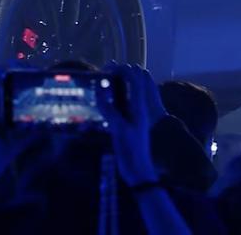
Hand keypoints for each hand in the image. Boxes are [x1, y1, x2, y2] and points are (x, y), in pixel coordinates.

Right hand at [105, 64, 161, 185]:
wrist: (138, 171)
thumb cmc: (132, 150)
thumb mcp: (120, 130)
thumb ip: (110, 110)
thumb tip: (100, 91)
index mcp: (140, 107)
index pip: (135, 80)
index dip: (123, 70)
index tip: (108, 68)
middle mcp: (138, 109)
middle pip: (133, 84)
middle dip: (121, 74)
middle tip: (104, 71)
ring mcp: (133, 117)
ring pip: (127, 94)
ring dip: (117, 85)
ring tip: (102, 82)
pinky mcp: (127, 125)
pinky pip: (121, 106)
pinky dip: (113, 99)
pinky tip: (102, 102)